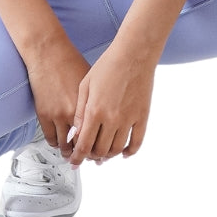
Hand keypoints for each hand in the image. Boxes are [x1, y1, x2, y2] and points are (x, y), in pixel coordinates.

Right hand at [24, 40, 91, 155]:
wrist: (49, 53)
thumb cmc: (72, 62)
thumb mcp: (92, 83)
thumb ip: (97, 103)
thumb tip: (105, 119)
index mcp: (91, 106)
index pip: (98, 137)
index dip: (99, 148)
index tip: (99, 152)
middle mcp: (75, 113)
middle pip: (83, 145)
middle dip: (85, 154)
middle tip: (86, 157)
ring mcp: (58, 115)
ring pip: (65, 146)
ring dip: (69, 152)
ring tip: (72, 153)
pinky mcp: (44, 114)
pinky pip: (50, 139)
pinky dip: (56, 144)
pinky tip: (60, 142)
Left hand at [68, 44, 157, 166]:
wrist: (134, 54)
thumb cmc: (108, 65)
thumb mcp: (85, 86)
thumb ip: (80, 112)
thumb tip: (76, 134)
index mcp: (95, 111)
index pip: (84, 145)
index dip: (77, 157)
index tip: (74, 161)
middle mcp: (112, 119)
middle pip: (100, 151)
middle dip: (91, 157)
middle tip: (88, 156)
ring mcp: (129, 120)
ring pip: (117, 149)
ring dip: (108, 156)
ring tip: (103, 154)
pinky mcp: (142, 117)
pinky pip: (136, 142)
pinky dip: (129, 152)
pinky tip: (123, 153)